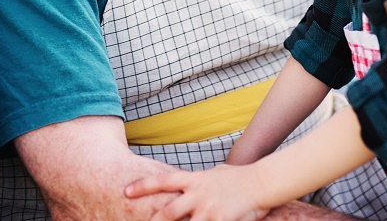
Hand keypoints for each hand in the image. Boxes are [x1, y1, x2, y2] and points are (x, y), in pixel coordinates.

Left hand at [125, 164, 269, 220]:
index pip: (163, 181)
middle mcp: (198, 194)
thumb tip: (193, 182)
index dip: (142, 186)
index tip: (125, 191)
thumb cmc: (239, 178)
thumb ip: (201, 180)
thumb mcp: (216, 173)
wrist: (261, 183)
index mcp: (194, 180)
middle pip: (167, 213)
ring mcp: (208, 210)